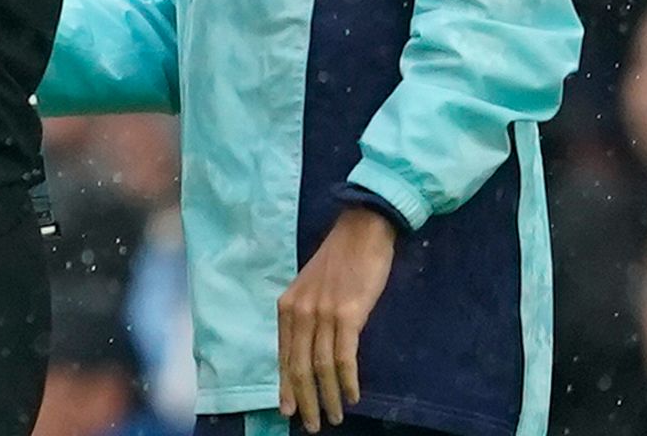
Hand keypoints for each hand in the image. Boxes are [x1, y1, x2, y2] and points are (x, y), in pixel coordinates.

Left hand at [278, 206, 396, 431]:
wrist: (362, 230)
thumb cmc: (341, 260)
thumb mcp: (312, 288)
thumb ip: (307, 316)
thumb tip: (308, 351)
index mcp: (287, 306)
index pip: (283, 356)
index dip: (285, 386)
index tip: (287, 410)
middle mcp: (299, 311)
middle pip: (297, 367)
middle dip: (304, 400)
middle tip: (311, 425)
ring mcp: (322, 313)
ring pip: (319, 366)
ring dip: (328, 397)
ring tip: (333, 417)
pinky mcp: (348, 313)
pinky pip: (343, 356)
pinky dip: (347, 380)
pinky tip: (351, 396)